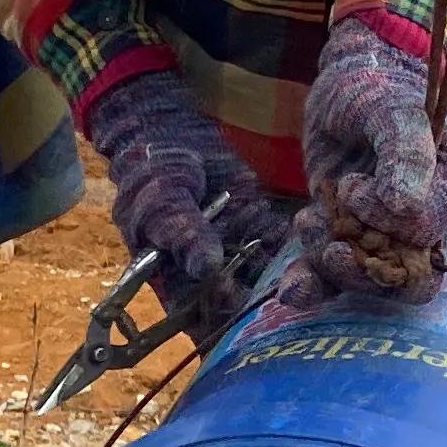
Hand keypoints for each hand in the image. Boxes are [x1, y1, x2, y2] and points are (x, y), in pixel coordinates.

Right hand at [85, 70, 291, 304]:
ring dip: (277, 271)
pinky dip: (285, 241)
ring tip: (292, 263)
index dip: (214, 312)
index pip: (193, 311)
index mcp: (171, 274)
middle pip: (234, 300)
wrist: (173, 134)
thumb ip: (182, 231)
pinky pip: (275, 242)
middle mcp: (206, 271)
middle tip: (273, 287)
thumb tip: (206, 268)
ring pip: (260, 274)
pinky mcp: (255, 226)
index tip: (231, 296)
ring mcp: (233, 250)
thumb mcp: (160, 199)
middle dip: (256, 296)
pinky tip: (293, 232)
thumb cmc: (153, 172)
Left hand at [295, 16, 446, 295]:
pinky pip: (330, 272)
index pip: (423, 234)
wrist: (349, 76)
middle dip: (360, 269)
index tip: (352, 186)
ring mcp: (377, 231)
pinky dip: (310, 283)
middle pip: (399, 276)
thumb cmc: (380, 86)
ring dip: (329, 268)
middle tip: (328, 244)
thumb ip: (406, 152)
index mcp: (444, 190)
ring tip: (307, 225)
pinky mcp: (341, 233)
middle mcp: (417, 221)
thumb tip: (405, 207)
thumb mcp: (394, 109)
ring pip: (362, 278)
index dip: (386, 222)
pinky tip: (289, 289)